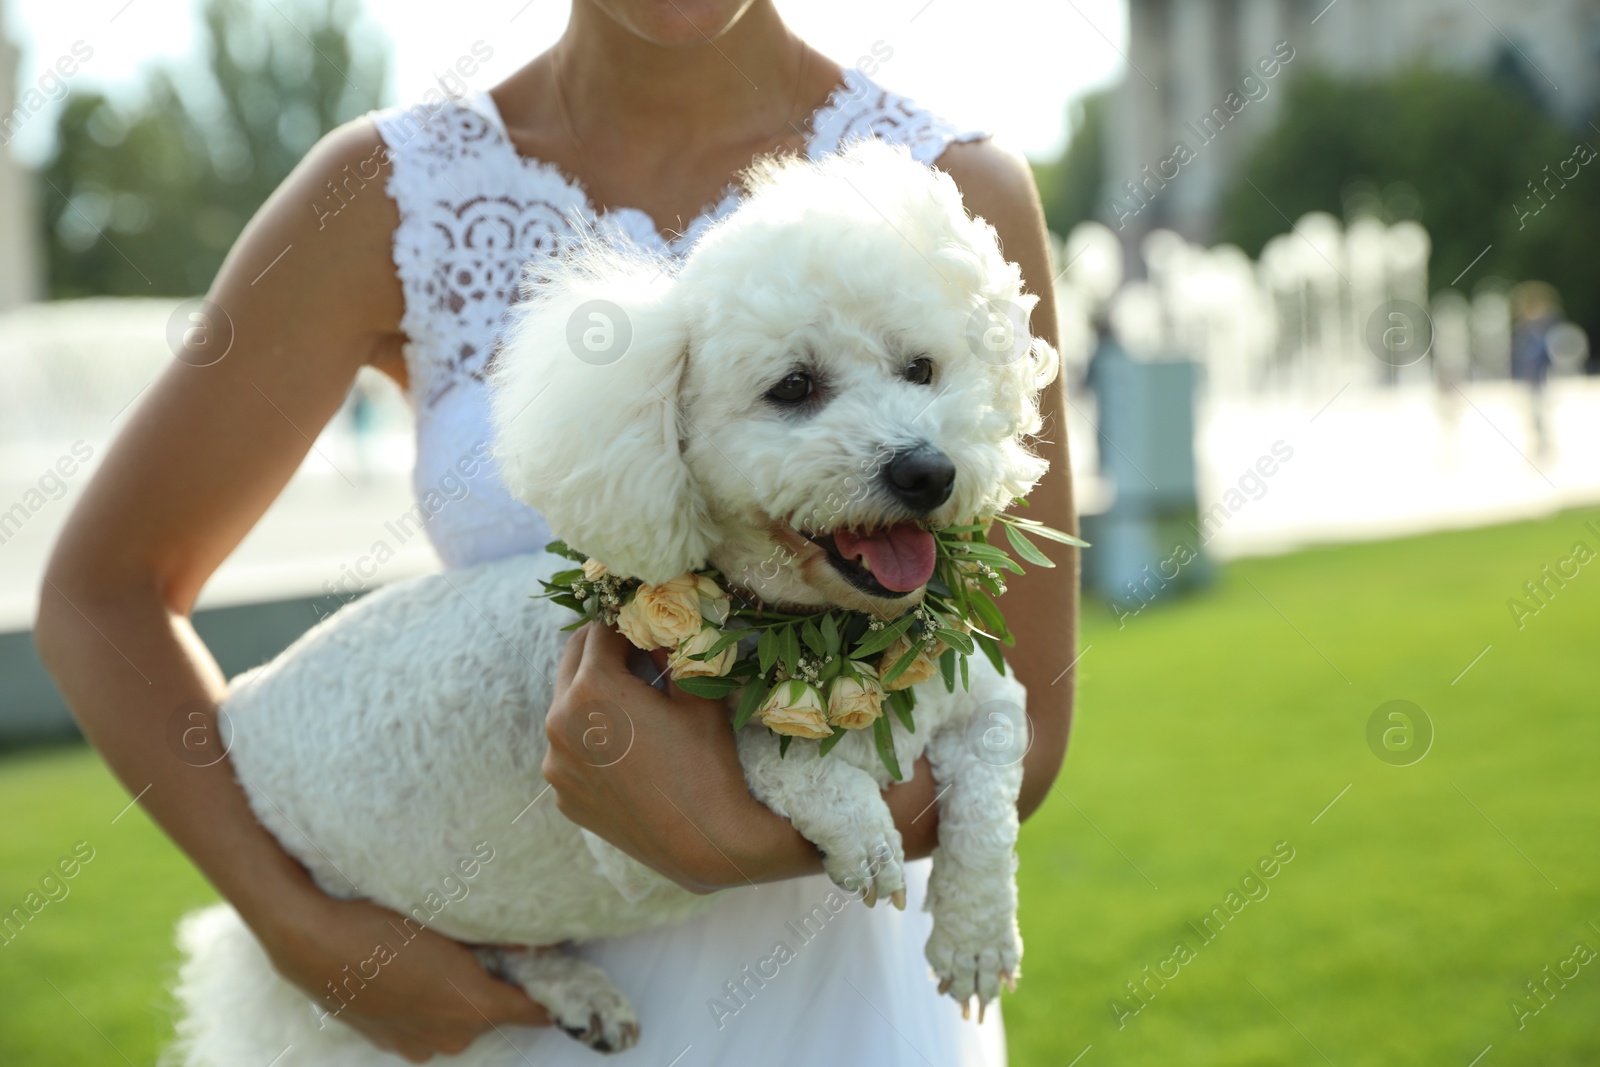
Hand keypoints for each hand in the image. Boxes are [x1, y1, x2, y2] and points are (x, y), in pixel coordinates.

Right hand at [259, 889, 548, 1061]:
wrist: (312, 943)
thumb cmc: (382, 927)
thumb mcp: (447, 924)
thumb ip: (499, 940)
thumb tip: (537, 944)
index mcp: (473, 1008)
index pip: (534, 1011)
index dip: (549, 994)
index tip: (559, 976)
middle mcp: (450, 1037)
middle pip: (493, 1014)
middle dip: (496, 986)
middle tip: (489, 950)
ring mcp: (418, 1045)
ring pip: (457, 1020)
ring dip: (458, 997)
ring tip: (442, 959)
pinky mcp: (390, 1042)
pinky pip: (426, 1025)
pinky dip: (428, 1006)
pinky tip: (412, 974)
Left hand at [542, 622, 823, 889]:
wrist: (706, 843)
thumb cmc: (707, 762)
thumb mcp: (697, 693)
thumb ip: (673, 651)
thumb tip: (659, 626)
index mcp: (590, 689)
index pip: (600, 631)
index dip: (627, 624)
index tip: (647, 627)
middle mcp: (559, 723)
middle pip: (573, 661)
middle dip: (604, 652)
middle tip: (639, 655)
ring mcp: (557, 764)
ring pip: (568, 709)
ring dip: (595, 696)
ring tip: (636, 708)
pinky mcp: (563, 795)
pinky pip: (571, 751)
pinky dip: (593, 741)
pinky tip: (630, 754)